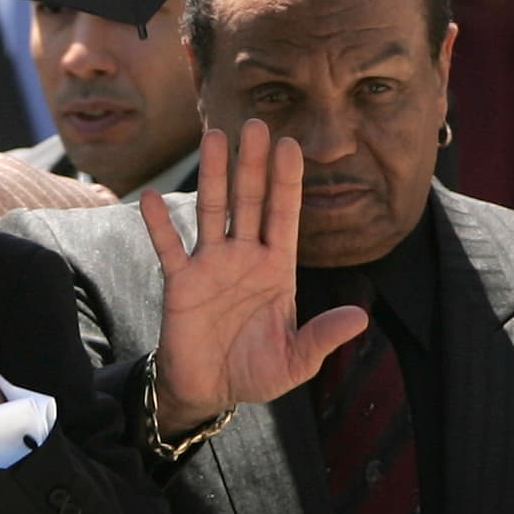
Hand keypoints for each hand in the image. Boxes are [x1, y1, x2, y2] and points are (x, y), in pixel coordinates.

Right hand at [143, 119, 367, 435]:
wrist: (208, 389)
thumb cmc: (255, 372)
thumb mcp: (296, 361)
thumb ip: (323, 337)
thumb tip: (360, 317)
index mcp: (276, 269)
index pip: (283, 216)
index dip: (286, 181)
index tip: (291, 144)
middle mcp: (243, 257)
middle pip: (249, 201)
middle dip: (252, 163)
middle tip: (255, 123)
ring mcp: (210, 265)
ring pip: (213, 210)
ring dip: (213, 175)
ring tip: (214, 137)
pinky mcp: (180, 281)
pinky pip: (169, 246)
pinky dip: (160, 223)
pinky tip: (153, 196)